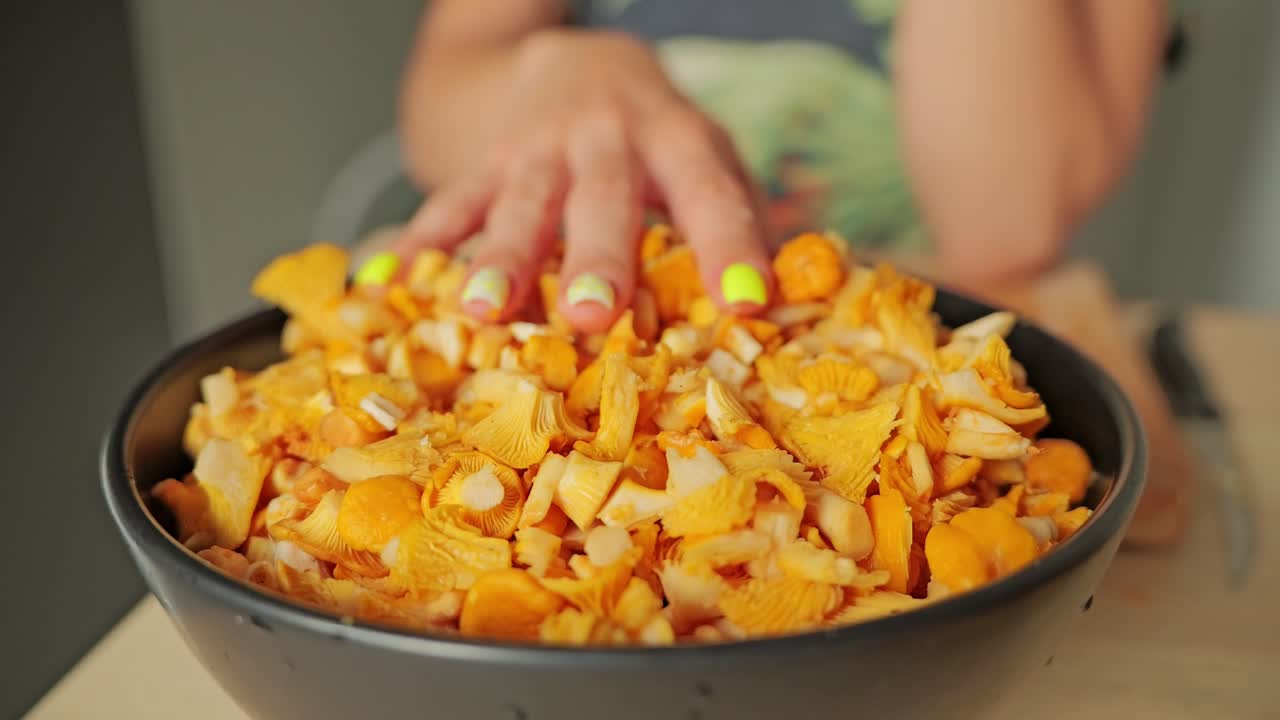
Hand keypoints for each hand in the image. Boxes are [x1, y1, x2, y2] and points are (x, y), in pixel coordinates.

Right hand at [389, 30, 773, 332]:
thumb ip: (744, 215)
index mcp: (677, 139)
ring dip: (500, 257)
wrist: (578, 67)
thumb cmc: (659, 140)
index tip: (747, 304)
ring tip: (483, 312)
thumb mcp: (709, 158)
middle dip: (597, 256)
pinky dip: (425, 239)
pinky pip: (452, 199)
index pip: (708, 191)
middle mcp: (608, 139)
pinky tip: (395, 280)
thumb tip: (814, 286)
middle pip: (603, 197)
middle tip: (593, 316)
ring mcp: (539, 148)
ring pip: (519, 201)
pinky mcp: (487, 160)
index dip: (729, 244)